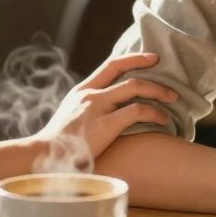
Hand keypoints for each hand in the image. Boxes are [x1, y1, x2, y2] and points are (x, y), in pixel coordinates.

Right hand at [35, 52, 175, 159]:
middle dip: (150, 70)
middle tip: (169, 78)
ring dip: (158, 91)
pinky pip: (137, 111)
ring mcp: (96, 108)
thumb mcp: (69, 120)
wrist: (43, 159)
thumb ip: (85, 111)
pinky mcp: (104, 125)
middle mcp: (89, 94)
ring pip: (135, 87)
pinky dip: (154, 113)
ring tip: (172, 100)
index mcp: (81, 91)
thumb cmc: (58, 147)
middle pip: (125, 71)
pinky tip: (163, 120)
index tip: (151, 57)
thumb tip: (105, 112)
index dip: (133, 58)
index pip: (110, 65)